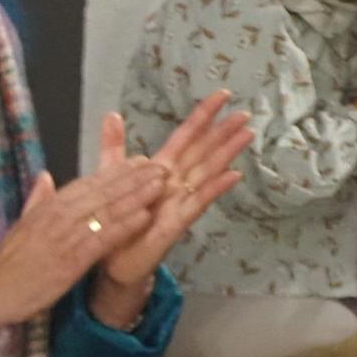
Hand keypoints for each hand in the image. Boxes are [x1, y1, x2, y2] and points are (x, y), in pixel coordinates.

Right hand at [0, 150, 168, 339]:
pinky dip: (124, 227)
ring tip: (161, 185)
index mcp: (46, 207)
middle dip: (133, 178)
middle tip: (161, 166)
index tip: (138, 161)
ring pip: (105, 211)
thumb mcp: (21, 224)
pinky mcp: (70, 260)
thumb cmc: (6, 264)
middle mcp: (57, 216)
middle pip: (101, 192)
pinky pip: (102, 239)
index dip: (115, 171)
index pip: (86, 183)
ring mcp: (64, 237)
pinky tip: (144, 217)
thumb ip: (36, 200)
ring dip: (136, 196)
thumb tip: (45, 177)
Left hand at [93, 97, 253, 312]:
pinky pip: (198, 203)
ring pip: (206, 173)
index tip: (221, 94)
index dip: (202, 117)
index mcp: (159, 171)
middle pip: (202, 153)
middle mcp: (174, 184)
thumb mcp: (109, 176)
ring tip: (247, 135)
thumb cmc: (116, 220)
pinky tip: (233, 175)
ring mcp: (179, 203)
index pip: (184, 138)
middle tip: (246, 112)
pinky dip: (215, 188)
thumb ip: (113, 147)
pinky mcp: (177, 223)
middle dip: (223, 132)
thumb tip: (113, 114)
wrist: (111, 261)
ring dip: (226, 154)